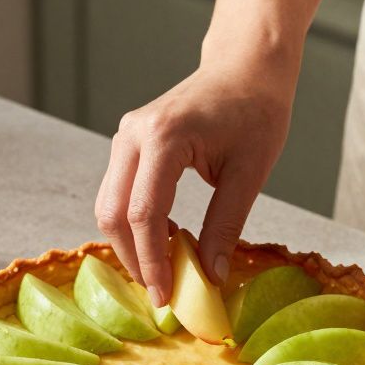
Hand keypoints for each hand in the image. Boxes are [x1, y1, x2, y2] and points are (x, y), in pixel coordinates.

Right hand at [95, 62, 294, 306]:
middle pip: (113, 213)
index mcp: (164, 138)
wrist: (245, 69)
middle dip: (134, 259)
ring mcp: (126, 137)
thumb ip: (226, 226)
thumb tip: (209, 276)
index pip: (144, 213)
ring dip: (132, 243)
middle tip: (162, 292)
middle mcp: (133, 135)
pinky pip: (119, 193)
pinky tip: (167, 237)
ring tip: (166, 268)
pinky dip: (135, 223)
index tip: (166, 296)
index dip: (152, 261)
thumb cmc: (256, 112)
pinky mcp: (128, 144)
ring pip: (109, 205)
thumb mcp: (250, 173)